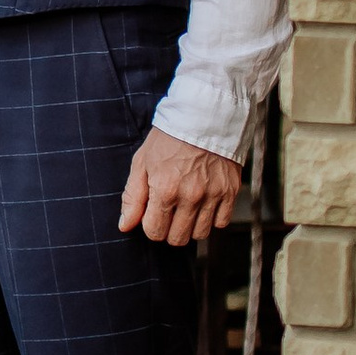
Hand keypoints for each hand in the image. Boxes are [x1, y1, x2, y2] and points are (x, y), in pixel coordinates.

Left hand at [119, 128, 243, 246]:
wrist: (204, 116)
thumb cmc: (169, 138)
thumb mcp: (142, 162)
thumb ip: (133, 197)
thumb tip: (125, 225)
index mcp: (165, 189)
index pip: (155, 232)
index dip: (150, 226)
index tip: (152, 213)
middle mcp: (191, 196)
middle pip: (178, 238)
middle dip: (169, 230)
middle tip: (168, 212)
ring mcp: (213, 195)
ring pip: (201, 234)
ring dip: (190, 226)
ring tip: (186, 207)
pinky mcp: (230, 191)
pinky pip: (221, 223)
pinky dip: (212, 218)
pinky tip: (204, 204)